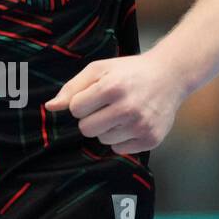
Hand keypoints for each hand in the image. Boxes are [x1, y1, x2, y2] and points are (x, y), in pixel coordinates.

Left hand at [44, 51, 187, 154]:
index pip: (75, 109)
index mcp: (112, 87)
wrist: (169, 76)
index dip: (80, 103)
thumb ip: (72, 88)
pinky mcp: (151, 139)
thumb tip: (49, 107)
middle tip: (105, 106)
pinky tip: (131, 123)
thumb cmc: (128, 72)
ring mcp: (141, 125)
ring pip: (102, 140)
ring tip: (120, 113)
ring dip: (106, 129)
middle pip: (86, 128)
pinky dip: (120, 139)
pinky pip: (119, 149)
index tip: (93, 96)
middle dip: (90, 118)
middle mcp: (128, 108)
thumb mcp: (98, 70)